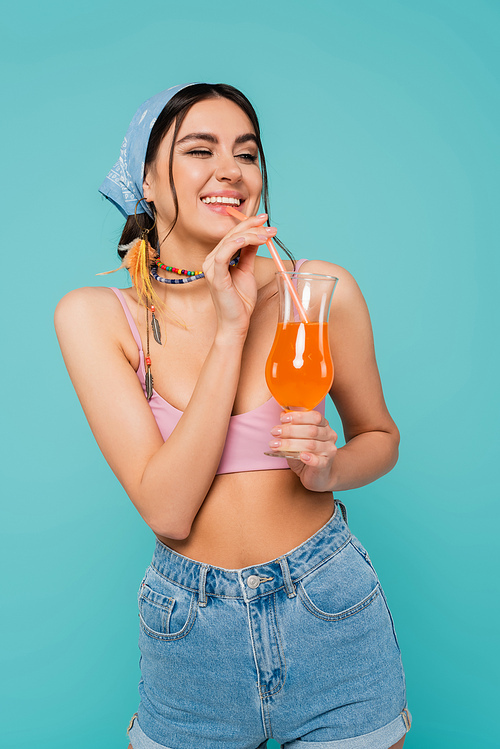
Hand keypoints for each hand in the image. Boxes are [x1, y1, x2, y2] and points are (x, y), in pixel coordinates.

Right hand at [202, 214, 276, 337]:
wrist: (237, 323)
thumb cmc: (241, 301)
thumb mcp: (247, 271)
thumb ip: (249, 254)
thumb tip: (257, 236)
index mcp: (218, 258)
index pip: (233, 235)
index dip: (248, 225)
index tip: (265, 220)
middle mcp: (211, 260)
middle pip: (231, 235)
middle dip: (252, 226)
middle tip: (269, 224)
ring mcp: (211, 268)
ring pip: (229, 241)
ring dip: (249, 234)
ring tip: (266, 234)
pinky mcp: (215, 277)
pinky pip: (223, 254)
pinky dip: (235, 244)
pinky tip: (248, 239)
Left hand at [269, 410, 337, 491]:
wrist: (318, 474)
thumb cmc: (306, 453)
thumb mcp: (297, 438)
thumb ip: (291, 427)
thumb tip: (282, 414)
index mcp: (324, 426)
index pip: (315, 417)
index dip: (299, 416)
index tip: (283, 419)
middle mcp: (329, 436)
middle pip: (311, 430)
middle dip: (290, 430)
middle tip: (274, 432)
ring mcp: (329, 451)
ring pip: (311, 445)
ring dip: (291, 444)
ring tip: (276, 445)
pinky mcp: (325, 465)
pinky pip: (318, 460)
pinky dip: (309, 458)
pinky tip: (301, 456)